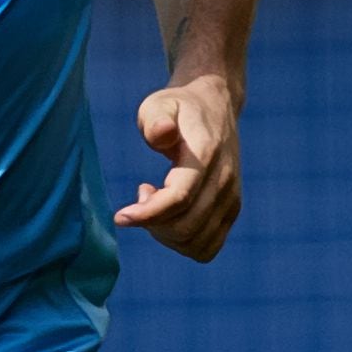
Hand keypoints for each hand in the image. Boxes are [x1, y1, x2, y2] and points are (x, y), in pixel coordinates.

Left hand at [114, 75, 241, 260]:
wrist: (215, 107)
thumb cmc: (179, 108)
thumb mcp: (160, 104)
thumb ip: (156, 119)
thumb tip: (160, 134)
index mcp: (206, 155)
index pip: (179, 198)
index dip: (147, 214)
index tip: (120, 216)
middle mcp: (225, 181)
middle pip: (185, 226)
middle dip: (152, 223)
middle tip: (140, 196)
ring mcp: (232, 198)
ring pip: (196, 243)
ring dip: (166, 235)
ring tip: (155, 205)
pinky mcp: (232, 210)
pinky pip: (207, 247)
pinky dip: (182, 242)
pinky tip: (171, 217)